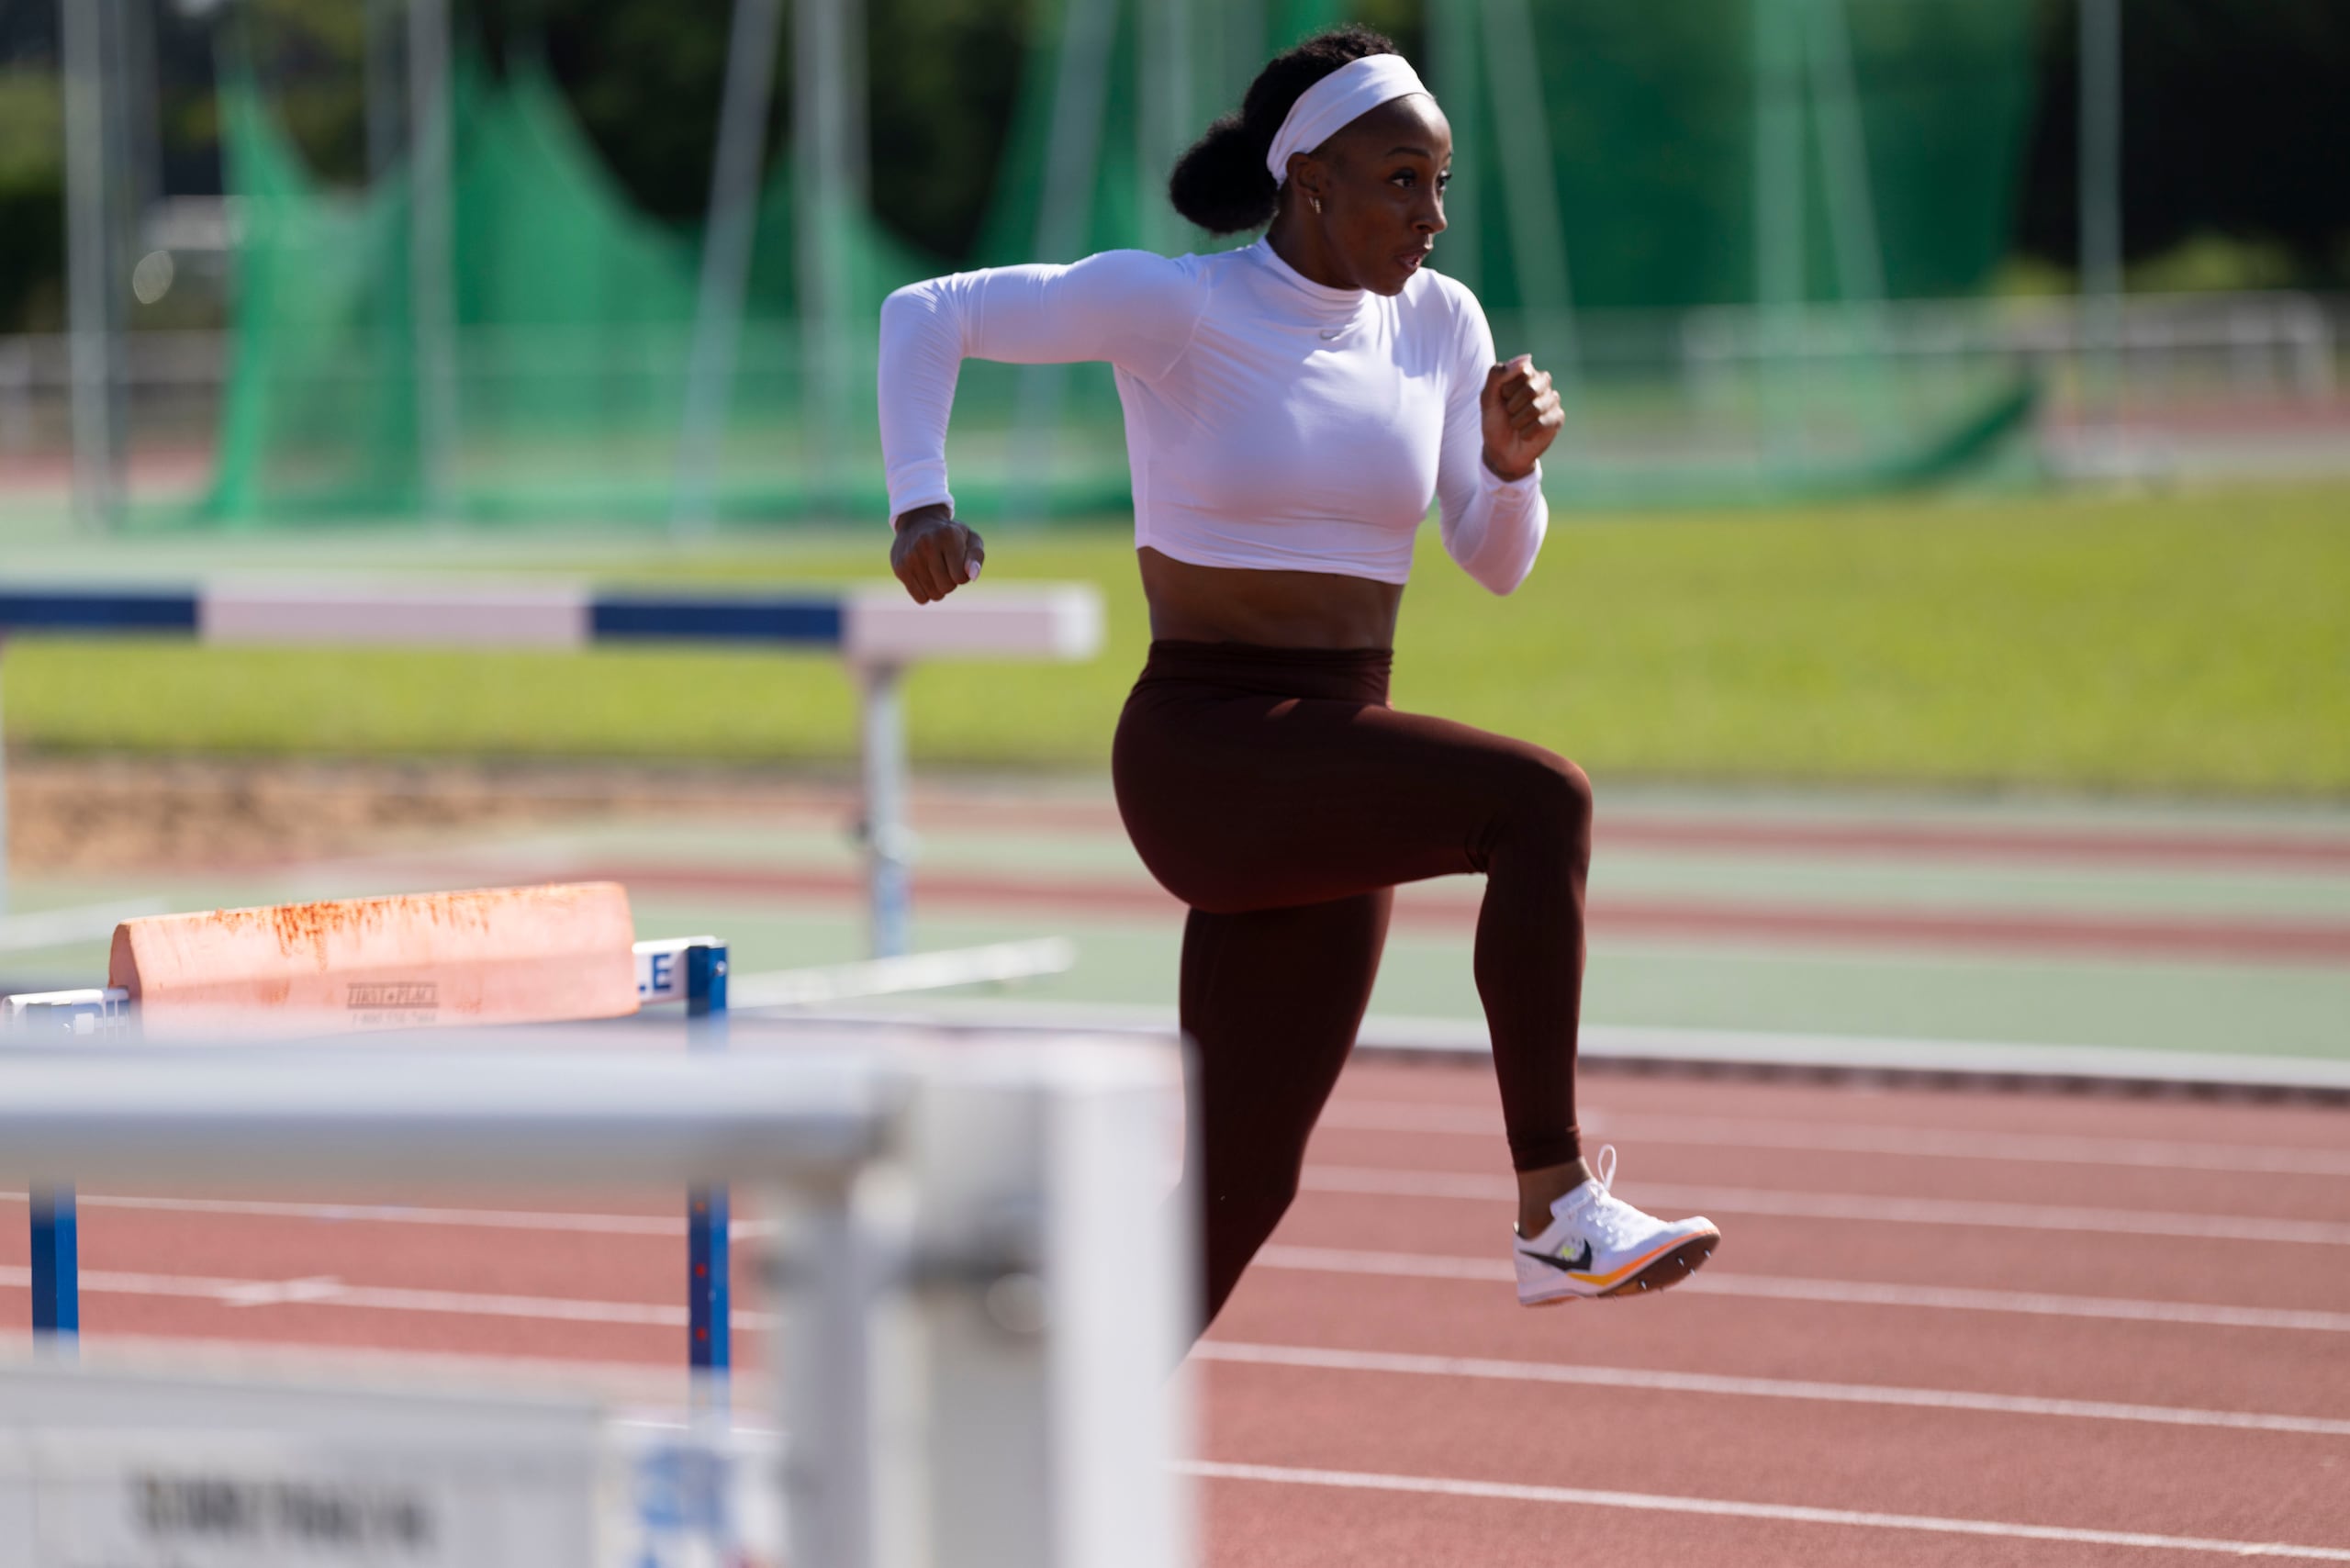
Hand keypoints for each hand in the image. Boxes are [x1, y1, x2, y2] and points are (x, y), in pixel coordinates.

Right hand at [890, 504, 985, 603]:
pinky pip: (921, 598)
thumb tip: (973, 576)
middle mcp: (927, 544)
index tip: (957, 562)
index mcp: (948, 536)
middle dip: (950, 581)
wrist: (918, 523)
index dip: (962, 574)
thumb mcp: (970, 539)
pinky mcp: (900, 568)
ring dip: (938, 588)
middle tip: (944, 565)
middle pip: (947, 587)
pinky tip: (923, 577)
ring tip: (934, 570)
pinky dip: (925, 593)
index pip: (961, 577)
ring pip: (934, 595)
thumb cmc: (950, 536)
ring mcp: (911, 556)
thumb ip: (976, 557)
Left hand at [1480, 354, 1561, 481]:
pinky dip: (1528, 432)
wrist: (1501, 451)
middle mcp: (1541, 382)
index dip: (1507, 389)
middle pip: (1531, 389)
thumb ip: (1498, 374)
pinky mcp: (1558, 417)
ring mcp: (1552, 400)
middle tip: (1509, 413)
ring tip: (1516, 424)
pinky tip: (1525, 434)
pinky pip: (1543, 423)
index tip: (1502, 398)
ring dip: (1519, 421)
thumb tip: (1527, 357)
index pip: (1522, 371)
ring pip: (1537, 407)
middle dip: (1513, 406)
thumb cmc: (1494, 421)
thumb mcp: (1487, 398)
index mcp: (1525, 372)